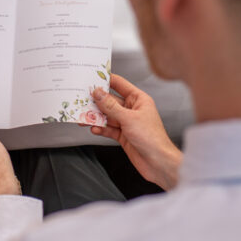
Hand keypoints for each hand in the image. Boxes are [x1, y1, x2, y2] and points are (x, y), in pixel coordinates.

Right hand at [90, 74, 181, 189]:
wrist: (158, 162)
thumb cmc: (152, 138)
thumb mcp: (128, 118)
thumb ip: (111, 106)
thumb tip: (98, 93)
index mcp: (138, 99)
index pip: (119, 84)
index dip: (106, 80)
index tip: (91, 78)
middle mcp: (132, 109)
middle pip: (110, 101)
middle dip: (96, 101)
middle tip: (82, 100)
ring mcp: (127, 123)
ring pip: (107, 116)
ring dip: (96, 117)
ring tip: (83, 116)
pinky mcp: (123, 135)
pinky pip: (108, 129)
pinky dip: (101, 129)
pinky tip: (94, 129)